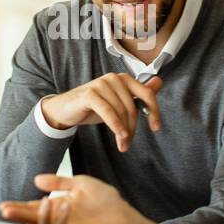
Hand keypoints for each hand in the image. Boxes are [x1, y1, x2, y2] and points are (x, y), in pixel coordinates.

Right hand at [0, 174, 138, 223]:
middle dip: (19, 215)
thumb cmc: (104, 200)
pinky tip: (62, 204)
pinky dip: (61, 218)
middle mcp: (59, 218)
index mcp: (57, 207)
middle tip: (4, 210)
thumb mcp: (79, 184)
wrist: (123, 214)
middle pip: (34, 218)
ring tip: (32, 204)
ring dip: (38, 216)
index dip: (20, 207)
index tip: (4, 205)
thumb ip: (59, 182)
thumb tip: (36, 180)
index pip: (34, 207)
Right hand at [40, 73, 162, 151]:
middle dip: (133, 129)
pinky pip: (109, 112)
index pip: (147, 94)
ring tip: (121, 145)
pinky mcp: (90, 94)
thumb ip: (138, 94)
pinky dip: (116, 126)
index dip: (154, 112)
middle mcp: (114, 78)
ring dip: (123, 133)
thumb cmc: (93, 107)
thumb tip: (159, 82)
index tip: (156, 128)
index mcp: (124, 79)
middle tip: (127, 144)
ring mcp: (101, 84)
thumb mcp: (118, 102)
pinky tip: (119, 137)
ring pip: (121, 112)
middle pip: (132, 107)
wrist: (65, 109)